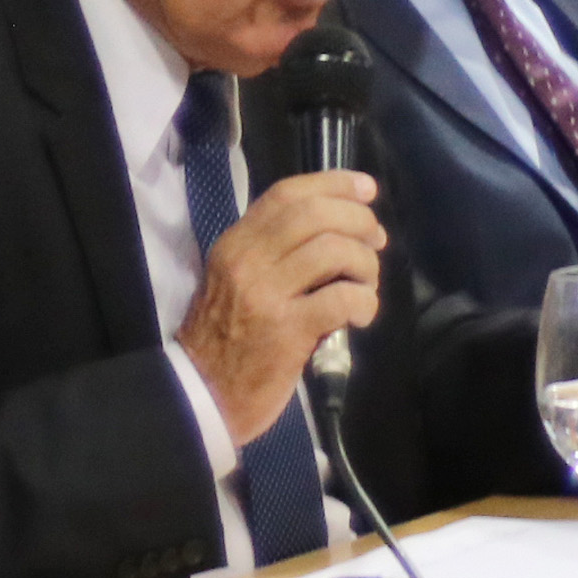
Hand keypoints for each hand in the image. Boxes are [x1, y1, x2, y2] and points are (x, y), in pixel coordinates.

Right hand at [175, 169, 381, 443]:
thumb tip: (335, 231)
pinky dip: (364, 301)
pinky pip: (341, 298)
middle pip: (315, 215)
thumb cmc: (224, 337)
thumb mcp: (234, 280)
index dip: (333, 184)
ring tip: (366, 284)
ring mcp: (267, 294)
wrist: (202, 393)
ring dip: (365, 264)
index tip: (365, 188)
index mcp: (235, 243)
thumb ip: (272, 252)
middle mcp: (248, 260)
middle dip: (359, 220)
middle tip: (375, 240)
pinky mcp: (287, 331)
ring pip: (334, 251)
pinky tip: (361, 314)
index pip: (287, 195)